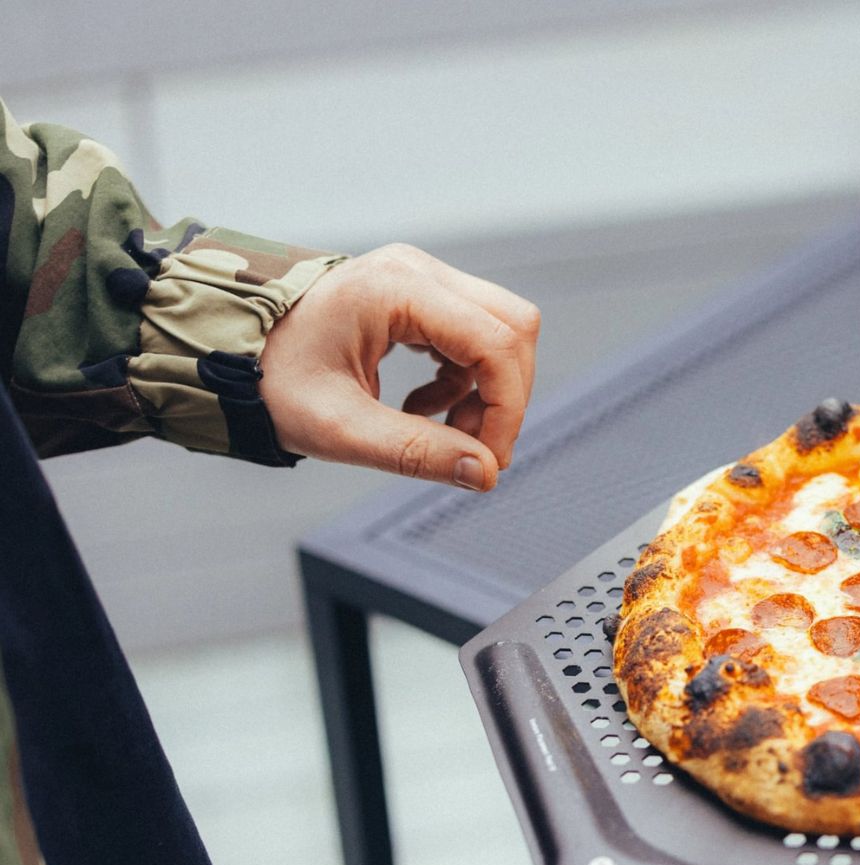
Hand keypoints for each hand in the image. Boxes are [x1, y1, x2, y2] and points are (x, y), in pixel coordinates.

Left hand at [260, 243, 538, 490]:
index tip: (488, 458)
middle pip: (513, 328)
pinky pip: (473, 333)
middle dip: (505, 396)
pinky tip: (424, 405)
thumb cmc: (266, 377)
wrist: (223, 350)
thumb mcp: (339, 427)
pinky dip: (466, 378)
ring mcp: (418, 278)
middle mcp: (416, 272)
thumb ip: (417, 452)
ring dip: (488, 388)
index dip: (507, 408)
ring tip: (443, 428)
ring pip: (500, 329)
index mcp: (396, 289)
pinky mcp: (416, 295)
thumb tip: (484, 473)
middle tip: (470, 447)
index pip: (496, 343)